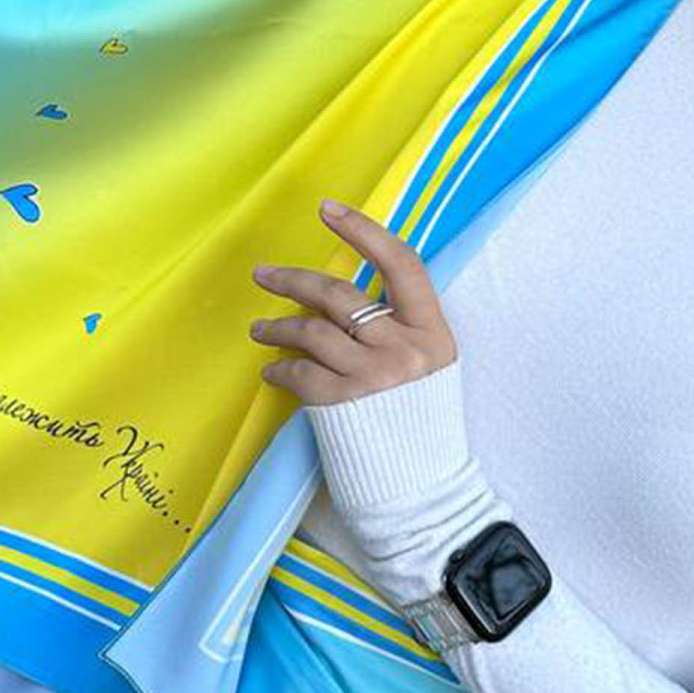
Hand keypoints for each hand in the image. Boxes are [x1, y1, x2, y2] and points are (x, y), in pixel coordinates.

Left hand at [248, 198, 457, 406]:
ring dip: (277, 326)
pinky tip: (273, 370)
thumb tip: (345, 296)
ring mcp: (374, 376)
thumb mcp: (429, 363)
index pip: (401, 264)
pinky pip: (300, 372)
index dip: (364, 231)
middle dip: (294, 279)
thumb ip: (400, 326)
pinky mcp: (344, 405)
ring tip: (260, 329)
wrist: (422, 483)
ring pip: (311, 331)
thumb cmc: (420, 418)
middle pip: (339, 295)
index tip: (328, 209)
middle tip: (264, 273)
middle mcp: (405, 348)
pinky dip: (280, 369)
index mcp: (432, 331)